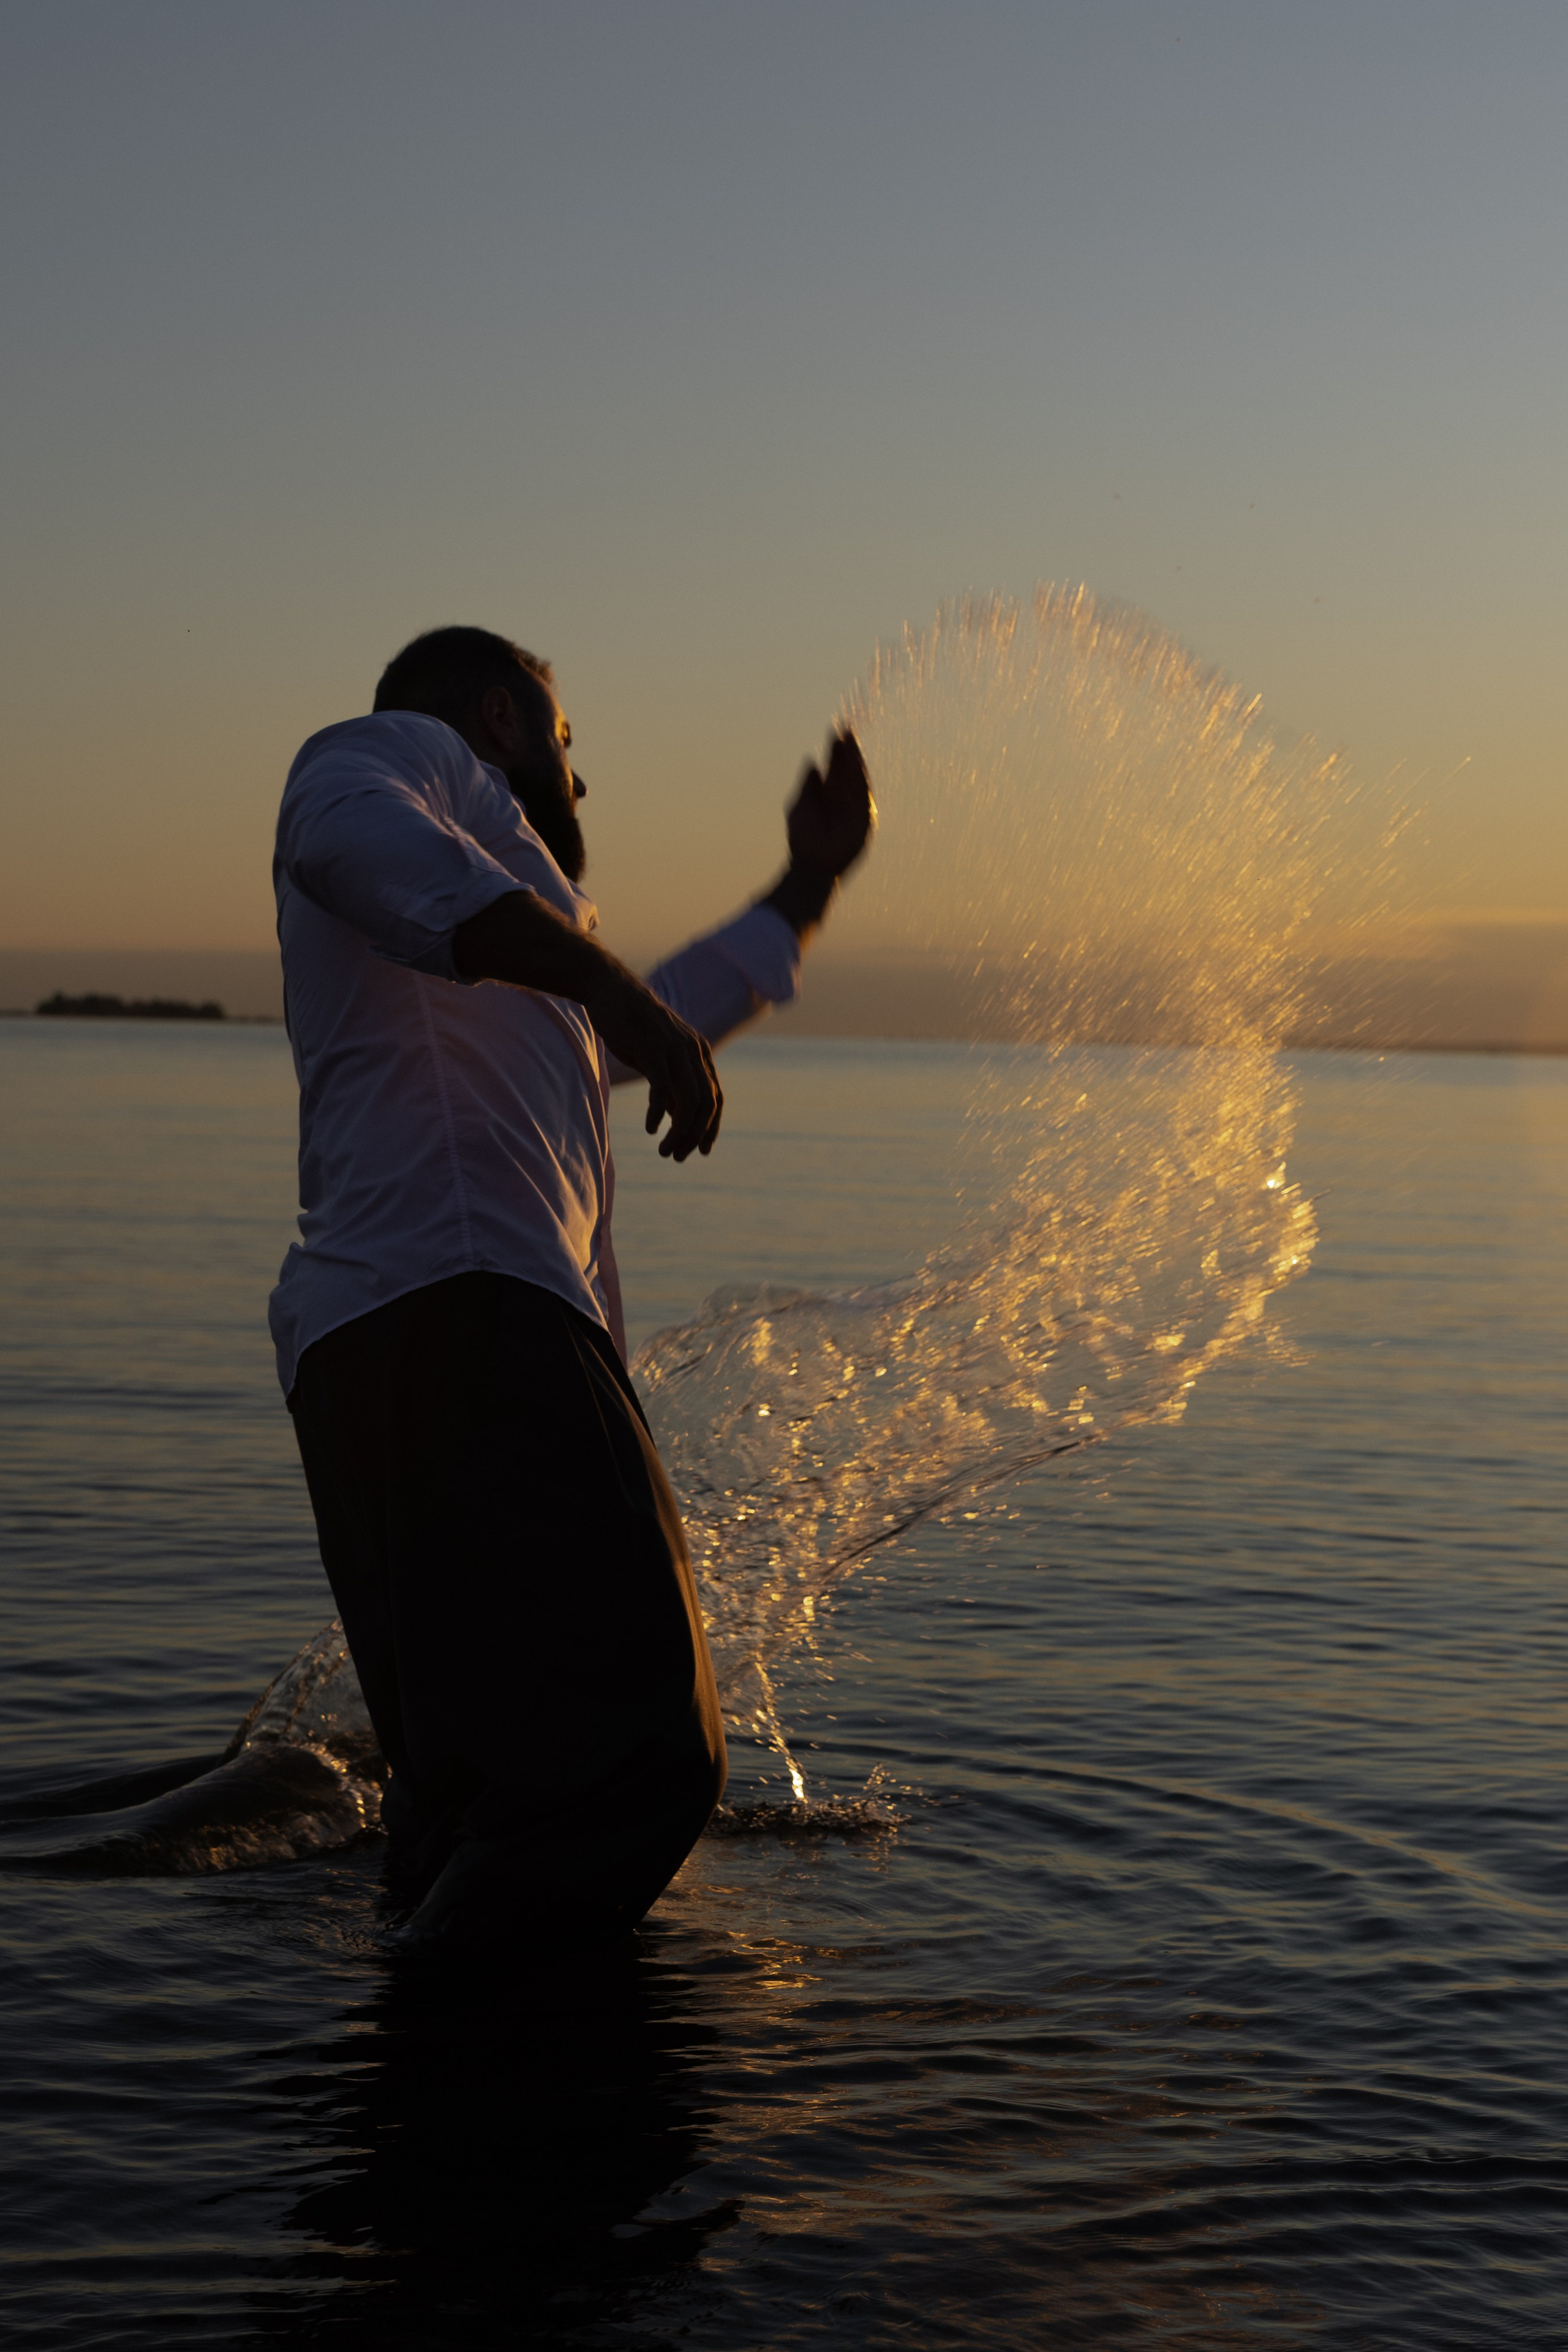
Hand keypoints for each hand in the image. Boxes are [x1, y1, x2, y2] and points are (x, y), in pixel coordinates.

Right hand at [590, 976, 723, 1161]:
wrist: (609, 989)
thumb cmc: (632, 1026)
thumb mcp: (658, 1059)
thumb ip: (673, 1085)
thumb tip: (681, 1119)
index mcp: (699, 1053)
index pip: (716, 1098)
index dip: (712, 1128)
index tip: (702, 1151)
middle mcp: (694, 1051)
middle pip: (707, 1104)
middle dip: (695, 1136)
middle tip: (678, 1157)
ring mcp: (675, 1048)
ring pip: (690, 1100)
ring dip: (680, 1132)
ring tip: (666, 1151)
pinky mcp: (653, 1047)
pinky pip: (663, 1088)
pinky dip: (659, 1112)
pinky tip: (651, 1128)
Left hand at [786, 729, 875, 878]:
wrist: (810, 865)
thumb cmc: (803, 838)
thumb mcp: (801, 805)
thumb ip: (808, 785)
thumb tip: (812, 762)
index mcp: (829, 794)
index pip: (836, 767)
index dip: (837, 750)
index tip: (836, 730)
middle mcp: (844, 798)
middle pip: (849, 769)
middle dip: (848, 750)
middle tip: (846, 729)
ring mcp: (855, 808)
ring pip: (858, 778)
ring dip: (856, 760)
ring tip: (851, 741)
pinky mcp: (864, 820)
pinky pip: (864, 795)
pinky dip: (861, 779)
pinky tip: (856, 763)